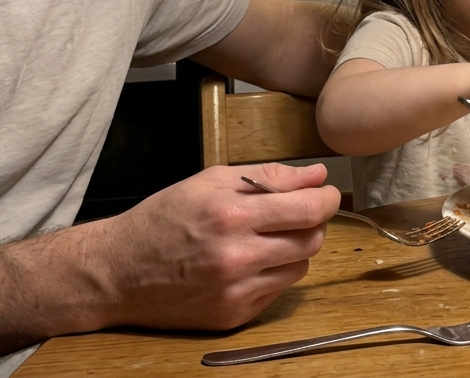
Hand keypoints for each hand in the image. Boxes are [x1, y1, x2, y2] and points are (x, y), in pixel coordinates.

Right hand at [92, 161, 339, 330]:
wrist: (119, 272)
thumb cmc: (166, 217)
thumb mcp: (213, 180)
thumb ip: (270, 176)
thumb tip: (317, 174)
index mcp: (232, 216)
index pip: (309, 210)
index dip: (327, 198)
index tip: (327, 192)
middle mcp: (237, 258)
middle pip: (312, 240)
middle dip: (313, 221)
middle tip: (296, 212)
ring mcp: (235, 292)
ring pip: (301, 267)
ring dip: (295, 248)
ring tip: (267, 236)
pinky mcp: (232, 317)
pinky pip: (278, 290)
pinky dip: (275, 272)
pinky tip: (250, 260)